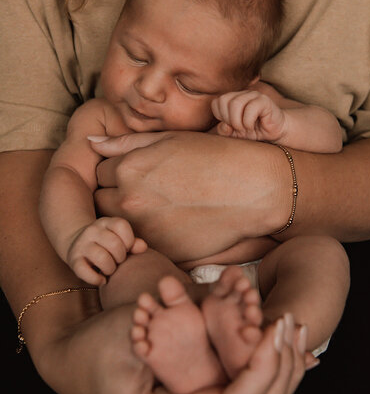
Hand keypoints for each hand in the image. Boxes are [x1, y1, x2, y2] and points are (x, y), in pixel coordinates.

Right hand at [37, 304, 308, 393]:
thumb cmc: (94, 345)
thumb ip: (184, 318)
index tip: (275, 330)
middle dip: (280, 373)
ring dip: (280, 376)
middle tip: (290, 326)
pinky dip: (266, 379)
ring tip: (293, 332)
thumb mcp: (133, 327)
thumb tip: (240, 297)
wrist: (68, 364)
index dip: (262, 370)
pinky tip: (284, 352)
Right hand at [67, 217, 146, 285]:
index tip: (126, 248)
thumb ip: (133, 243)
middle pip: (114, 244)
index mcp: (106, 222)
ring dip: (110, 268)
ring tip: (110, 269)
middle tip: (118, 261)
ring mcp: (81, 244)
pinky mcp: (73, 260)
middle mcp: (92, 231)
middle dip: (121, 257)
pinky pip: (84, 271)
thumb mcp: (119, 239)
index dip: (129, 241)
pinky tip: (102, 280)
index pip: (121, 225)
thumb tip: (143, 247)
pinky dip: (96, 279)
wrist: (77, 244)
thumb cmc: (106, 244)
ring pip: (101, 258)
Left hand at [91, 132, 291, 262]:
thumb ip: (125, 144)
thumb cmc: (214, 157)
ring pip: (119, 226)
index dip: (119, 170)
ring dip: (131, 218)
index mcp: (128, 170)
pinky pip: (144, 245)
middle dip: (117, 195)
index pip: (100, 172)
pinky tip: (174, 222)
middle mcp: (130, 203)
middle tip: (149, 190)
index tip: (141, 170)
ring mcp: (146, 232)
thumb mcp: (168, 140)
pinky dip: (152, 236)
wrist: (254, 189)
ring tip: (161, 206)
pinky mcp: (164, 252)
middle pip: (102, 201)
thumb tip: (90, 144)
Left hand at [212, 90, 285, 140]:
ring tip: (245, 128)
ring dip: (238, 121)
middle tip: (238, 128)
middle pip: (224, 100)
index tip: (230, 125)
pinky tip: (252, 127)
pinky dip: (248, 122)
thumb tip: (224, 125)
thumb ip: (224, 130)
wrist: (274, 133)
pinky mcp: (264, 100)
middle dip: (228, 119)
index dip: (220, 116)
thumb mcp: (234, 134)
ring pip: (236, 103)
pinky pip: (250, 108)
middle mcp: (242, 94)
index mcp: (233, 99)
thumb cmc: (253, 131)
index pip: (217, 102)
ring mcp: (253, 95)